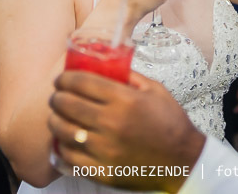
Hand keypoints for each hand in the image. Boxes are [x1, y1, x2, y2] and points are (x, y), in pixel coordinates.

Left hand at [49, 71, 204, 191]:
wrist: (183, 160)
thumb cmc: (171, 123)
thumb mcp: (155, 90)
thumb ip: (130, 76)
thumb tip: (108, 66)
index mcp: (125, 100)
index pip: (82, 83)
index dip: (65, 78)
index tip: (61, 79)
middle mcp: (112, 123)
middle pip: (68, 104)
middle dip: (56, 97)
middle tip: (56, 96)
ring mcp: (105, 149)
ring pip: (64, 131)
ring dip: (54, 120)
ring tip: (56, 116)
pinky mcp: (103, 171)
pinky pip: (71, 157)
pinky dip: (62, 146)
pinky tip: (64, 140)